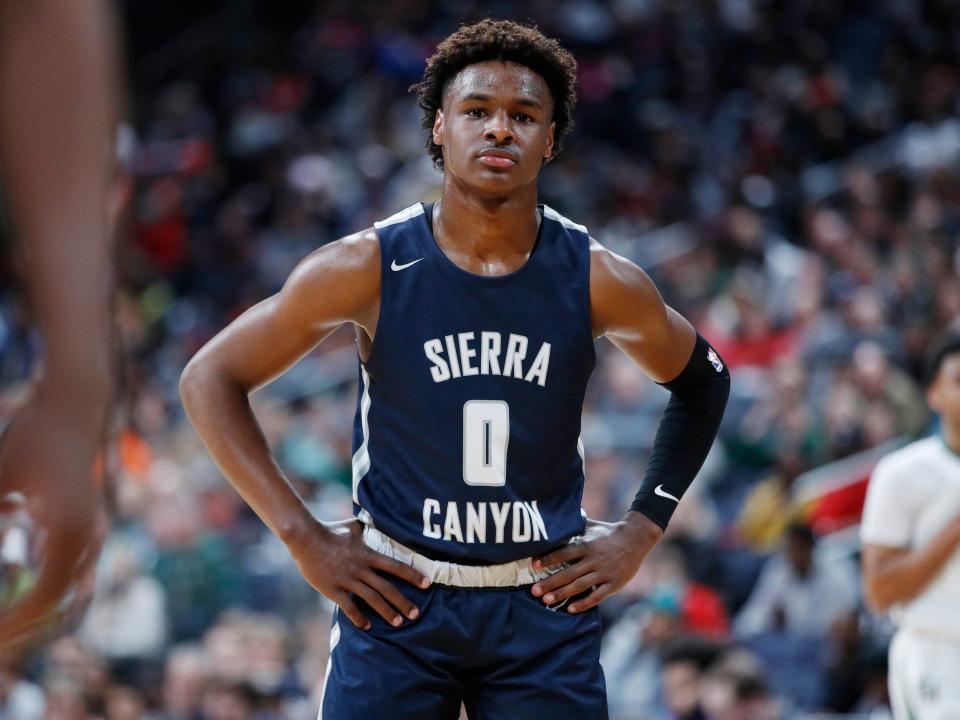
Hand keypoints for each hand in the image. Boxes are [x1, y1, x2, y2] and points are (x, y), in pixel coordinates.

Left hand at [0, 380, 108, 650]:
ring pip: (69, 590)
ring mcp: (92, 530)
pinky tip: (16, 584)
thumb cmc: (35, 433)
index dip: (13, 626)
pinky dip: (44, 588)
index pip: (44, 599)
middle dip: (23, 628)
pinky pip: (69, 570)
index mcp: (72, 532)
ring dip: (36, 612)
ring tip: (3, 626)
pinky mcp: (87, 522)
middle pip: (61, 603)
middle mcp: (89, 536)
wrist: (77, 401)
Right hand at [286, 518, 430, 630]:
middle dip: (403, 602)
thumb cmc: (330, 530)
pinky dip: (359, 618)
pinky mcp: (333, 590)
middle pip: (387, 588)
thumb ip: (367, 527)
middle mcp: (360, 568)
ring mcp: (347, 580)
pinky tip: (367, 626)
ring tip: (398, 623)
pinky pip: (349, 607)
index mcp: (367, 554)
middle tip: (416, 614)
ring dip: (387, 612)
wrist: (305, 538)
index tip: (427, 584)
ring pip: (372, 599)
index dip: (412, 575)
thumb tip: (378, 517)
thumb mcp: (353, 526)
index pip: (395, 566)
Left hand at [530, 511, 662, 612]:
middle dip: (550, 582)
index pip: (565, 552)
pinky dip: (584, 603)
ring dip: (562, 594)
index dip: (549, 558)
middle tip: (534, 591)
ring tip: (546, 600)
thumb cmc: (608, 532)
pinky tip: (571, 609)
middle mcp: (594, 559)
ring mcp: (604, 572)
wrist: (636, 539)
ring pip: (580, 585)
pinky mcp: (614, 584)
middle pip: (569, 572)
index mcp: (587, 545)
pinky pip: (597, 596)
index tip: (534, 564)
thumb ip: (574, 524)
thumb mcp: (591, 525)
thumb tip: (555, 516)